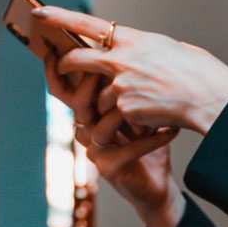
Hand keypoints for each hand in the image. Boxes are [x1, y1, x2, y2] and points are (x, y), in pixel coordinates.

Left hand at [34, 7, 227, 135]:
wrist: (211, 97)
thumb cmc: (199, 71)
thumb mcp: (169, 47)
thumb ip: (143, 49)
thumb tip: (130, 50)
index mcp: (133, 39)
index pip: (87, 23)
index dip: (60, 17)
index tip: (40, 12)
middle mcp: (121, 58)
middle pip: (77, 59)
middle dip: (66, 65)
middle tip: (63, 66)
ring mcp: (120, 84)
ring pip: (96, 96)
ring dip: (105, 106)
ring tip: (132, 110)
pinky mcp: (125, 108)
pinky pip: (111, 118)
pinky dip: (121, 123)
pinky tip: (143, 122)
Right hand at [45, 53, 183, 226]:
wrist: (158, 183)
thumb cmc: (148, 140)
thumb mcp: (137, 106)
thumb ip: (126, 81)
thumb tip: (130, 43)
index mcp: (87, 113)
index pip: (62, 89)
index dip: (55, 70)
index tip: (59, 46)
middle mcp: (85, 131)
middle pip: (78, 104)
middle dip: (91, 84)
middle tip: (110, 67)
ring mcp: (95, 151)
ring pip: (102, 125)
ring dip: (131, 114)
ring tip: (154, 104)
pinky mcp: (109, 168)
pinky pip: (128, 149)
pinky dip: (153, 138)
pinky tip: (172, 131)